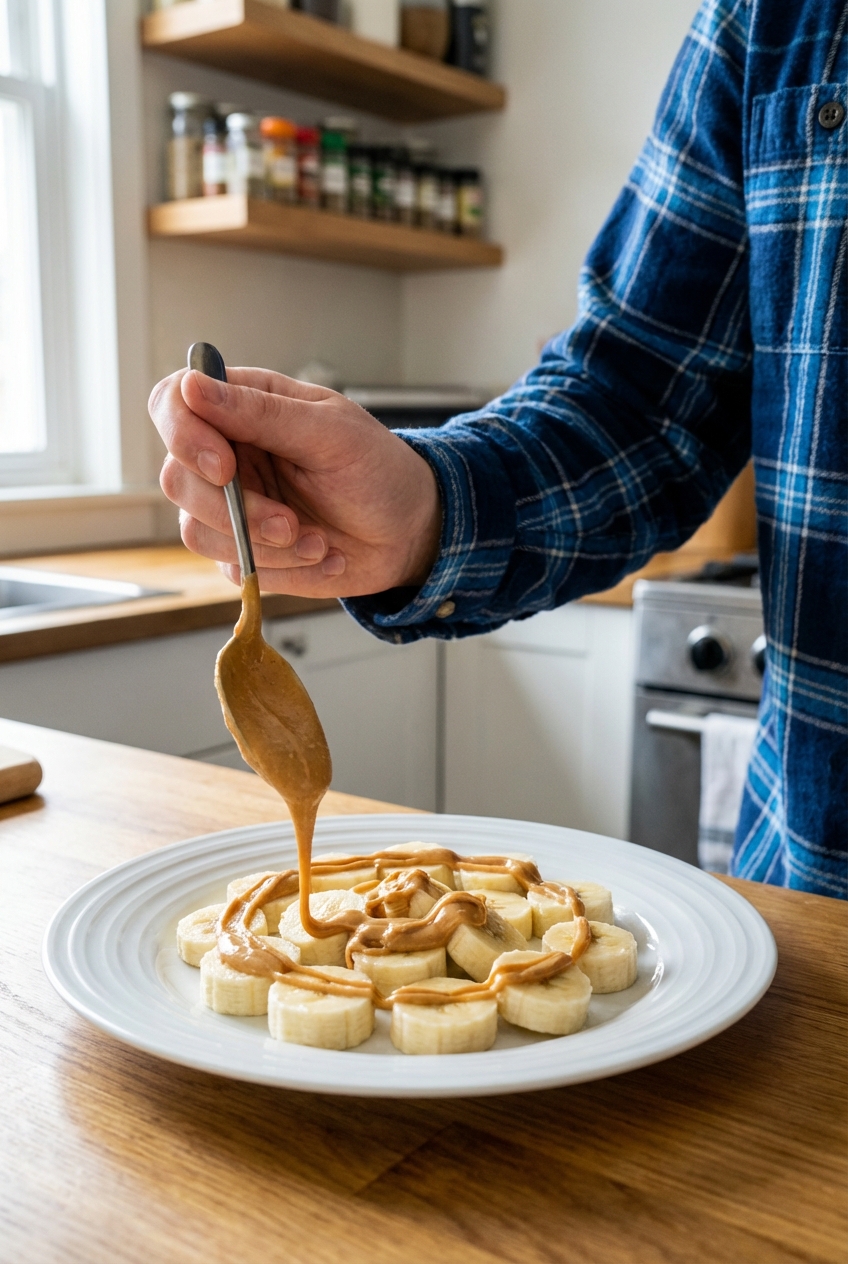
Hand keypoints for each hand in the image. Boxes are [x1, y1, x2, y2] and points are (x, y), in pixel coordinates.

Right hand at [149, 366, 441, 597]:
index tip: (225, 467)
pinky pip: (236, 568)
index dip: (183, 435)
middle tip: (291, 523)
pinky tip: (324, 557)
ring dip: (264, 546)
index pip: (171, 404)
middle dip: (235, 511)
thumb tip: (193, 384)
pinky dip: (285, 570)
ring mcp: (230, 507)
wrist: (407, 531)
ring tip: (319, 542)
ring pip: (198, 533)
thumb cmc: (377, 469)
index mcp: (242, 408)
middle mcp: (226, 455)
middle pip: (177, 480)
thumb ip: (261, 411)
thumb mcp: (330, 432)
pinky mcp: (244, 552)